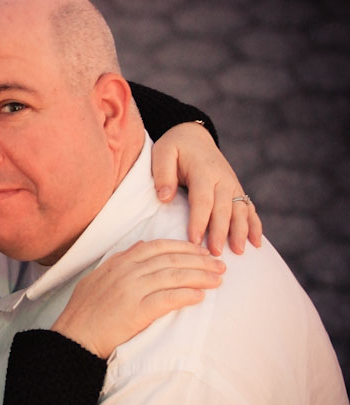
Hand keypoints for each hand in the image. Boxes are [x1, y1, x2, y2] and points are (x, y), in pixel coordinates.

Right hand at [51, 239, 224, 358]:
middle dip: (199, 260)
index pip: (157, 247)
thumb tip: (141, 247)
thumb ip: (120, 261)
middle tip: (219, 264)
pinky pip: (168, 299)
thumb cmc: (83, 312)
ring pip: (174, 276)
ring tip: (217, 280)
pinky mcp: (136, 311)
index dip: (182, 247)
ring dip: (199, 277)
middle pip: (171, 259)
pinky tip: (200, 297)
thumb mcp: (97, 277)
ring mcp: (131, 290)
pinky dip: (186, 296)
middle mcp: (126, 272)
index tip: (199, 250)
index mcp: (118, 262)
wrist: (74, 336)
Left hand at [151, 122, 261, 255]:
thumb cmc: (175, 148)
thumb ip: (163, 174)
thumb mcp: (162, 154)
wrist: (194, 136)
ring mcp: (232, 185)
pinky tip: (256, 243)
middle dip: (220, 232)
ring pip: (240, 211)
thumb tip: (165, 197)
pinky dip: (254, 226)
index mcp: (204, 171)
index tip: (193, 240)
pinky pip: (249, 209)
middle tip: (215, 254)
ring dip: (241, 232)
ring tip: (238, 252)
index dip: (199, 221)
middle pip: (223, 209)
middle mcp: (222, 179)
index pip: (202, 200)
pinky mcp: (237, 191)